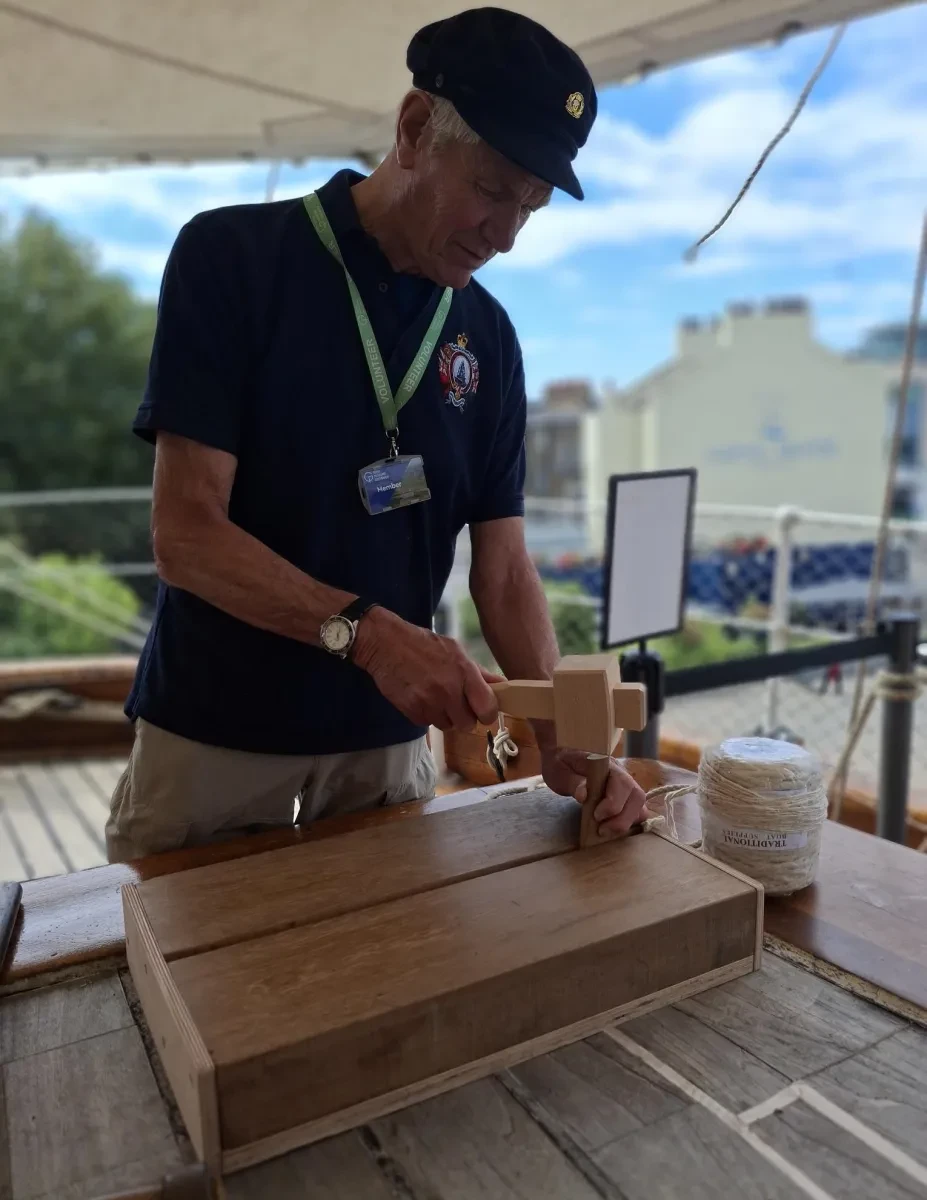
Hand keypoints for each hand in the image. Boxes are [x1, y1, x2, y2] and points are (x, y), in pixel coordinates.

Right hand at [352, 606, 499, 730]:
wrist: (385, 644)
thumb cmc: (423, 644)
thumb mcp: (455, 650)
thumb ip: (478, 672)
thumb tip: (502, 686)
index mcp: (464, 673)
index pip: (487, 709)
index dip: (487, 713)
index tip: (483, 709)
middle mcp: (448, 691)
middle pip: (468, 725)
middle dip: (464, 717)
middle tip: (456, 702)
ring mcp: (429, 703)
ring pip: (447, 726)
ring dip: (444, 716)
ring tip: (435, 695)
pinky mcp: (412, 712)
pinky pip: (428, 723)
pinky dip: (427, 714)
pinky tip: (421, 696)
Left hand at [541, 746, 647, 836]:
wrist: (562, 755)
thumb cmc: (561, 762)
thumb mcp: (560, 771)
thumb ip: (573, 782)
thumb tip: (584, 796)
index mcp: (606, 764)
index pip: (622, 783)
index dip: (613, 803)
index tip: (596, 816)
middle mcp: (622, 774)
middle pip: (637, 796)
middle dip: (622, 818)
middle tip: (601, 830)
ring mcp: (626, 785)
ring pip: (640, 805)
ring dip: (627, 822)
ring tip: (605, 831)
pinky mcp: (625, 796)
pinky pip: (637, 810)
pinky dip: (629, 822)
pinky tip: (612, 828)